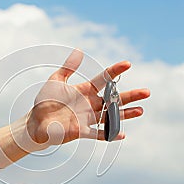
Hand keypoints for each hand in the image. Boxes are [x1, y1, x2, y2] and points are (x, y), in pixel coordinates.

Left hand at [27, 49, 149, 144]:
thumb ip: (68, 68)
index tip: (128, 64)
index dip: (115, 71)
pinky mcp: (82, 131)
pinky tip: (122, 133)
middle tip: (146, 92)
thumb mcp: (56, 81)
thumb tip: (79, 50)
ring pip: (111, 115)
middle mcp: (90, 103)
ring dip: (125, 114)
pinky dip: (109, 133)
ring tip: (141, 110)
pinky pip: (98, 133)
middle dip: (130, 96)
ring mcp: (88, 118)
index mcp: (85, 90)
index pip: (104, 79)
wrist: (36, 121)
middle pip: (114, 98)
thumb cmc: (45, 100)